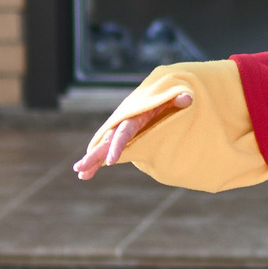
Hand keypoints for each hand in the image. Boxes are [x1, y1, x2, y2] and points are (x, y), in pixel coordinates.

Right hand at [72, 83, 192, 178]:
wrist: (161, 94)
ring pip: (104, 146)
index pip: (124, 132)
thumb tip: (188, 99)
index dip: (117, 146)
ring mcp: (122, 130)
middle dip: (94, 155)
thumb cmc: (168, 98)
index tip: (110, 161)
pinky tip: (87, 173)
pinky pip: (108, 150)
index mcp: (135, 115)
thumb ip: (177, 98)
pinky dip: (98, 161)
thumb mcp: (173, 97)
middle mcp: (124, 123)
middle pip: (107, 140)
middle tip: (80, 168)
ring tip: (80, 174)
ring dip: (92, 159)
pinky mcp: (123, 137)